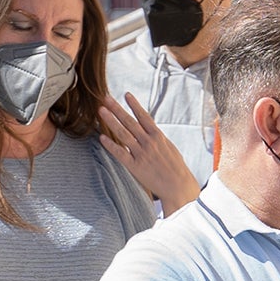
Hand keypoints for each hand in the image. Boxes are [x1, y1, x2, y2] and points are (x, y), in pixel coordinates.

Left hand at [95, 92, 200, 208]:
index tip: (126, 94)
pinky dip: (111, 145)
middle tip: (106, 98)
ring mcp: (141, 154)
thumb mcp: (168, 147)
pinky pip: (120, 154)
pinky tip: (101, 137)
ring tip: (101, 111)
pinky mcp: (136, 167)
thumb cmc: (175, 167)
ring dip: (111, 121)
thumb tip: (148, 129)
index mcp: (158, 136)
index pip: (144, 116)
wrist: (178, 186)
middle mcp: (149, 142)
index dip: (134, 105)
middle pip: (130, 122)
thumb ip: (156, 137)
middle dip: (117, 109)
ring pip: (123, 134)